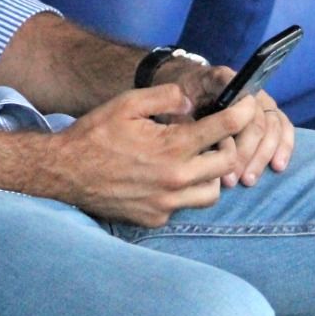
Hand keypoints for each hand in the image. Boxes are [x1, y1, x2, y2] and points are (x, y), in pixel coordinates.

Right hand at [46, 83, 258, 227]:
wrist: (65, 171)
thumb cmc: (96, 133)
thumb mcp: (127, 103)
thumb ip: (165, 98)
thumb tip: (192, 102)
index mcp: (172, 147)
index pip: (223, 128)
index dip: (242, 112)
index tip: (249, 105)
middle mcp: (176, 178)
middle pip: (228, 164)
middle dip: (229, 146)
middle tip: (216, 136)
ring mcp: (166, 203)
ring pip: (213, 192)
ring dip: (211, 174)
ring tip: (195, 160)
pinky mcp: (156, 218)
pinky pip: (184, 207)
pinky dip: (184, 192)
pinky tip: (166, 178)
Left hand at [152, 62, 294, 186]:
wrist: (186, 83)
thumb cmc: (179, 96)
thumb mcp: (175, 102)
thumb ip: (186, 116)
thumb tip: (198, 140)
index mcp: (222, 78)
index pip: (239, 100)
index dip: (236, 128)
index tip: (226, 152)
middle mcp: (247, 87)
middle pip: (256, 119)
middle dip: (246, 152)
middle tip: (232, 178)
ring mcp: (260, 99)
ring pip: (272, 126)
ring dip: (262, 156)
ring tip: (248, 180)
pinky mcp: (267, 112)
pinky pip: (283, 126)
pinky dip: (283, 146)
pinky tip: (277, 167)